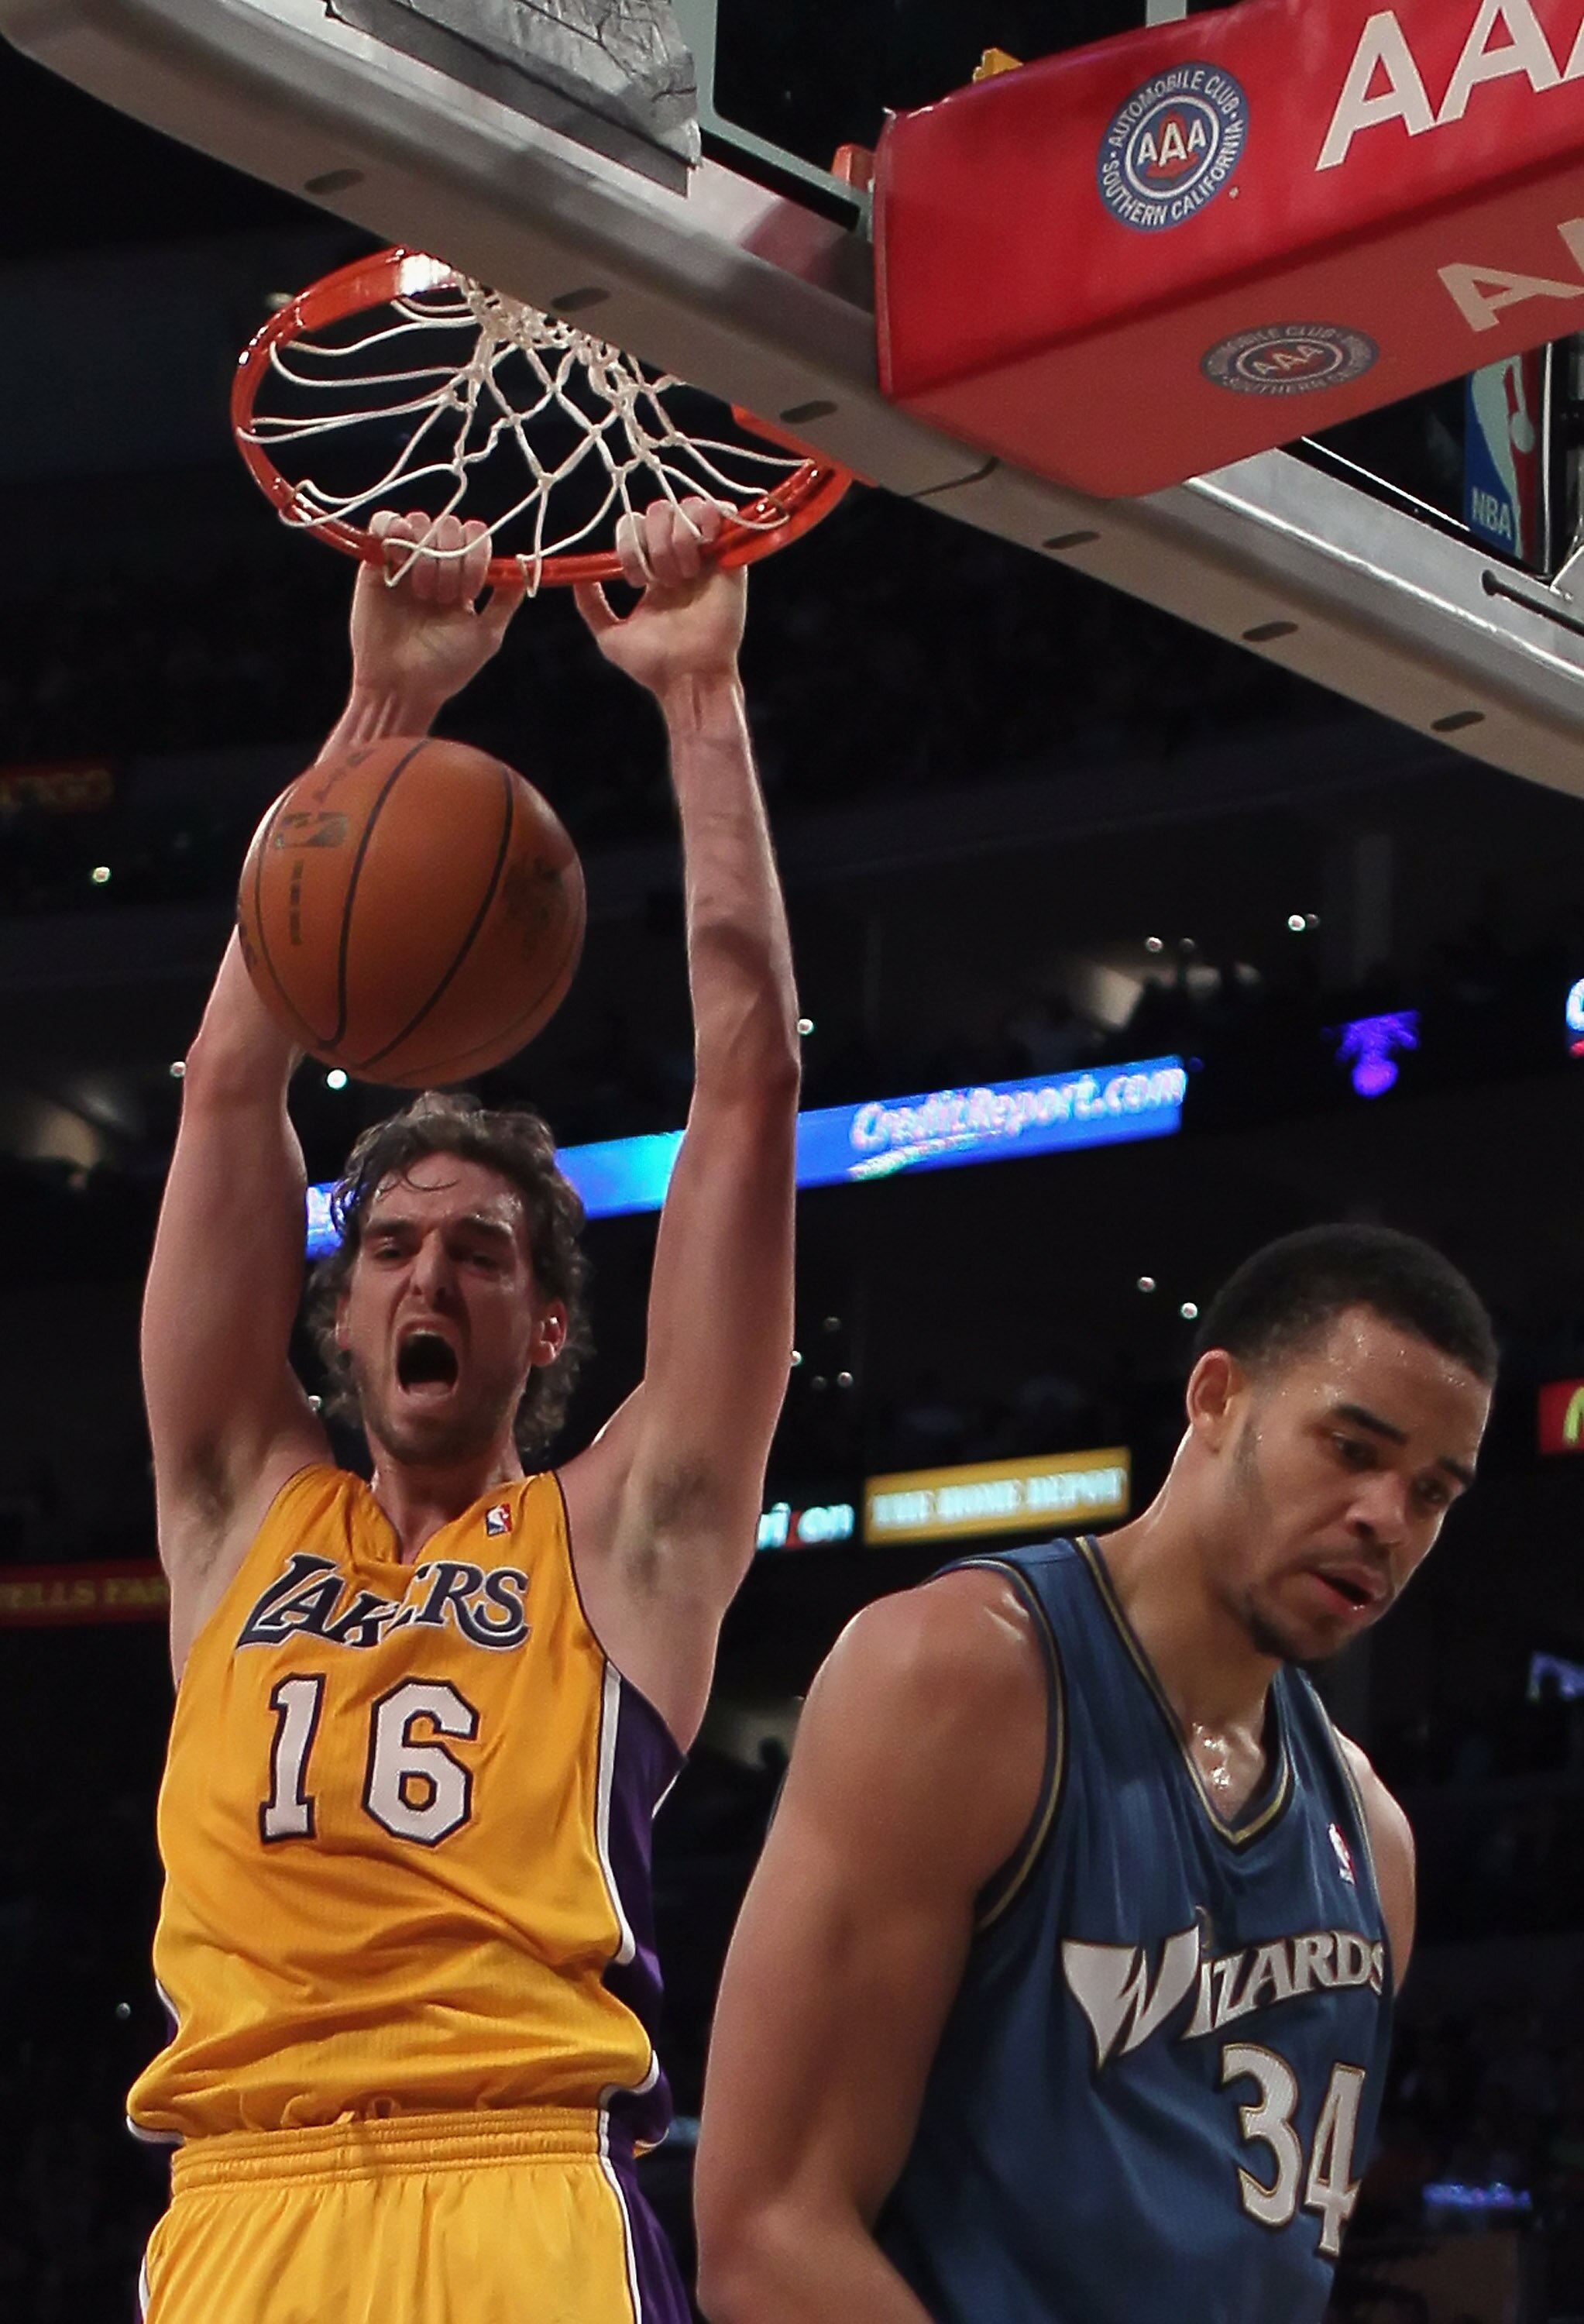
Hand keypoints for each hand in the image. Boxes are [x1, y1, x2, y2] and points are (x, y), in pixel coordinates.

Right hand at [348, 511, 526, 724]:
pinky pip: (383, 521)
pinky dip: (392, 528)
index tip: (468, 592)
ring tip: (420, 592)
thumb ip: (505, 600)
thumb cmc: (444, 668)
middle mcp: (435, 563)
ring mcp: (404, 561)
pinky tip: (396, 557)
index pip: (475, 536)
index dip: (474, 555)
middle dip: (450, 559)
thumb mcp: (486, 636)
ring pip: (419, 520)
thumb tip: (525, 566)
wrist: (401, 686)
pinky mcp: (374, 562)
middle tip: (441, 598)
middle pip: (449, 525)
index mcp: (462, 576)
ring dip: (424, 553)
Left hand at [574, 499, 745, 705]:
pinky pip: (723, 510)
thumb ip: (591, 606)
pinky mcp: (731, 557)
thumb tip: (575, 577)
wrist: (687, 678)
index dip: (629, 543)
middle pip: (658, 511)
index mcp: (654, 570)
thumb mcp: (610, 636)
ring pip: (688, 506)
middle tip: (660, 580)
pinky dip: (708, 520)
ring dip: (677, 538)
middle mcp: (680, 557)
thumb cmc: (653, 665)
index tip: (635, 580)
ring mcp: (707, 555)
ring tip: (684, 574)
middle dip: (652, 542)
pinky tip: (702, 551)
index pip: (636, 526)